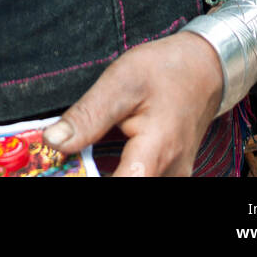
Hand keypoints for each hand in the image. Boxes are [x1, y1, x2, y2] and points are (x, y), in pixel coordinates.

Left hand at [42, 30, 223, 176]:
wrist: (204, 69)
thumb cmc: (165, 70)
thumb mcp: (121, 81)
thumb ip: (87, 116)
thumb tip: (52, 140)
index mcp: (157, 151)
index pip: (123, 185)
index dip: (88, 181)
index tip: (66, 172)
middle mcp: (170, 173)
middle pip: (126, 187)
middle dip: (92, 175)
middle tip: (68, 165)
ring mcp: (173, 178)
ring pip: (133, 183)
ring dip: (105, 174)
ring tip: (81, 161)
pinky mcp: (170, 176)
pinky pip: (142, 180)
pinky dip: (119, 175)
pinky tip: (102, 165)